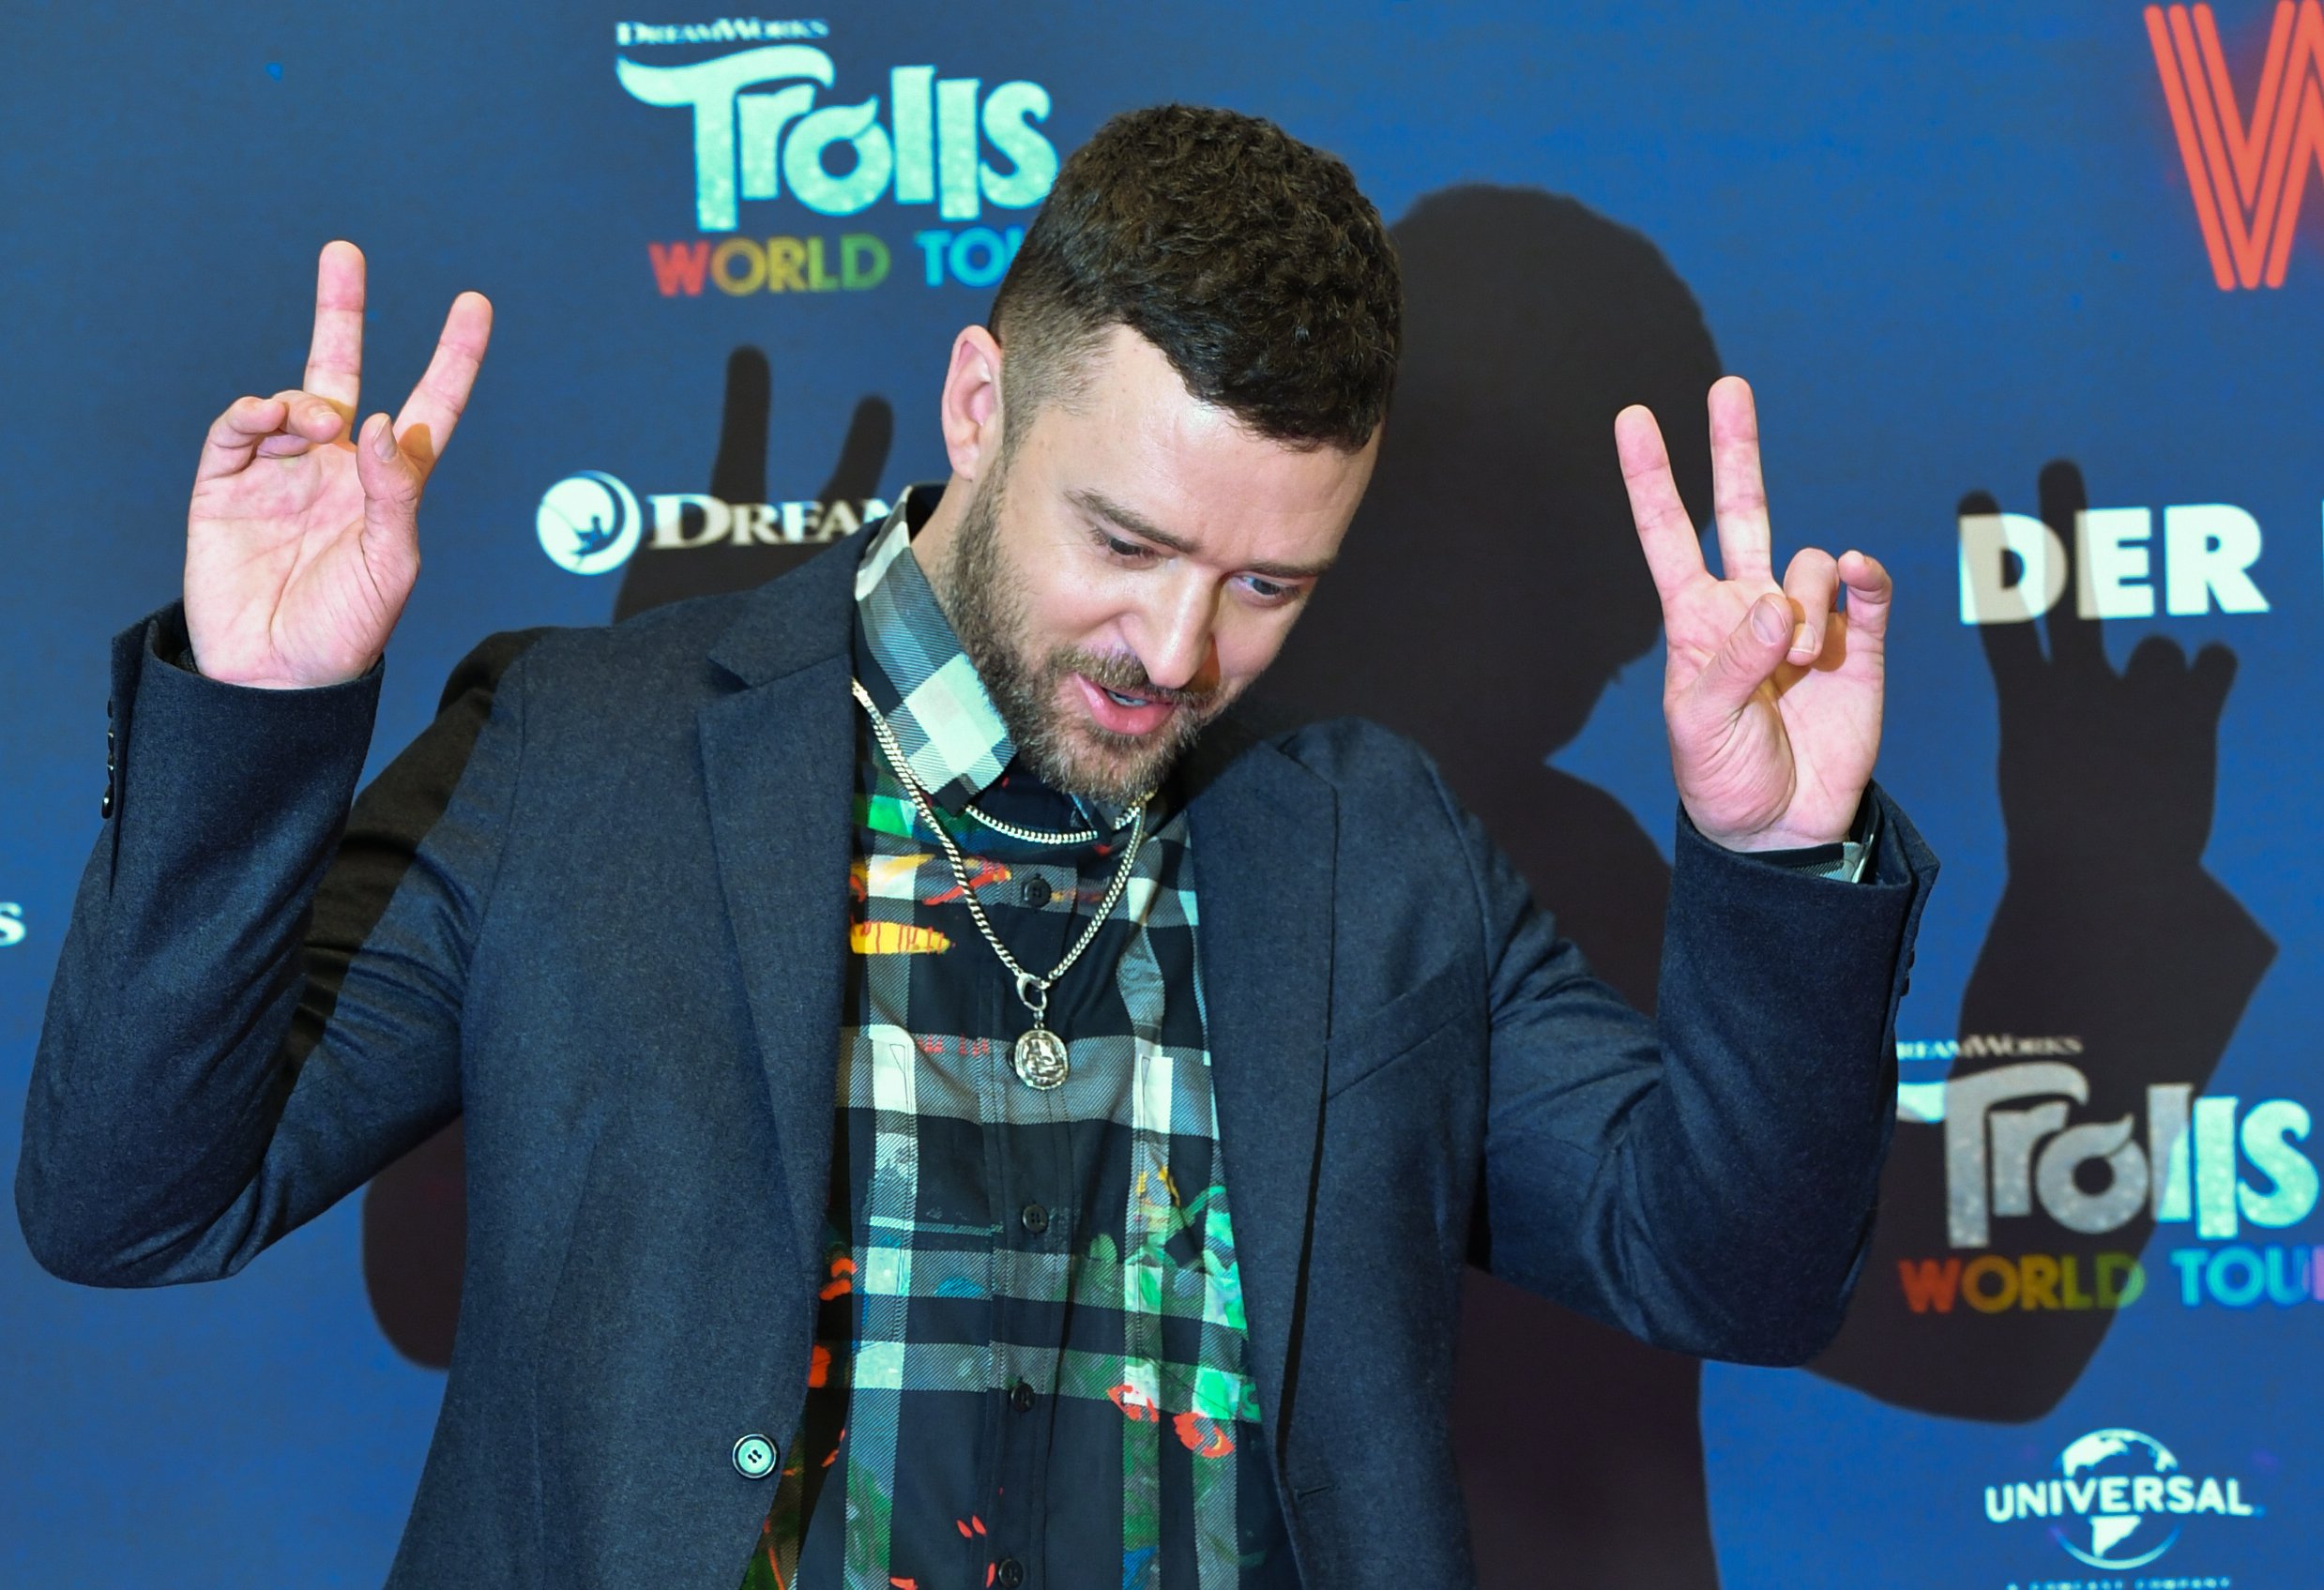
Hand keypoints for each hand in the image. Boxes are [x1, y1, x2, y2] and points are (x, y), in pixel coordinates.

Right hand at [183, 241, 492, 687]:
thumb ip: (395, 493)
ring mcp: (279, 470)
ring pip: (292, 399)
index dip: (453, 360)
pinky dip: (254, 411)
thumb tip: (381, 422)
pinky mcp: (225, 484)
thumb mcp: (392, 565)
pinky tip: (271, 415)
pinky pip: (238, 427)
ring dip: (305, 398)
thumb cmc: (347, 631)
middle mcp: (335, 466)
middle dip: (341, 312)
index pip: (427, 410)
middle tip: (344, 254)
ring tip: (315, 423)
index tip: (474, 306)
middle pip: (342, 373)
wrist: (273, 677)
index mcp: (388, 486)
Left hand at [1615, 375, 1888, 849]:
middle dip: (1736, 449)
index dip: (1651, 479)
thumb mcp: (1703, 725)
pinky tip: (1858, 573)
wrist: (1782, 827)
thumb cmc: (1722, 776)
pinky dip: (1864, 577)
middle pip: (1743, 510)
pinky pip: (1868, 590)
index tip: (1634, 418)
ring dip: (1805, 606)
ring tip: (1798, 666)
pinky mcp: (1861, 643)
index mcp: (1695, 620)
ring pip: (1810, 563)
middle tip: (1729, 388)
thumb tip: (1779, 602)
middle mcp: (1748, 605)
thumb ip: (1736, 661)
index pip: (1667, 535)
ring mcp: (1807, 619)